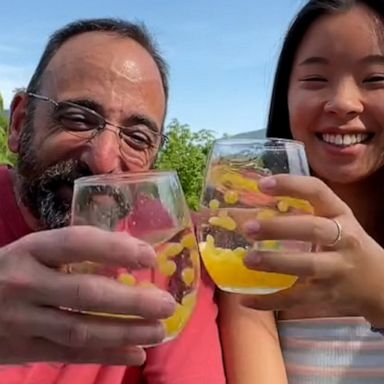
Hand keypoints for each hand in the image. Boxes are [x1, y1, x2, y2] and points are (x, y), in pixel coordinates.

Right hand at [0, 226, 175, 364]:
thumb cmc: (12, 270)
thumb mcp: (36, 250)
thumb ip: (75, 250)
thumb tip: (131, 250)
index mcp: (32, 249)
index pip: (77, 243)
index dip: (116, 248)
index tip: (149, 256)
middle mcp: (25, 283)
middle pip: (86, 293)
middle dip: (132, 301)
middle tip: (167, 304)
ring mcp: (22, 320)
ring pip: (81, 330)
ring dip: (125, 332)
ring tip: (159, 330)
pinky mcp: (23, 349)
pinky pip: (70, 355)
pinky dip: (106, 355)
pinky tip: (136, 354)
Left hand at [242, 174, 383, 325]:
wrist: (379, 284)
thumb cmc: (346, 244)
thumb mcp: (334, 221)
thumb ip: (302, 212)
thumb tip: (252, 206)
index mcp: (340, 214)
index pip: (318, 192)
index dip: (291, 185)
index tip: (262, 184)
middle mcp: (343, 238)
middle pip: (312, 229)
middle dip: (279, 228)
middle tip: (248, 228)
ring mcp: (338, 269)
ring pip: (307, 265)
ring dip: (275, 262)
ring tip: (247, 259)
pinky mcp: (328, 295)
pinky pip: (297, 299)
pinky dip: (270, 301)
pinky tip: (247, 300)